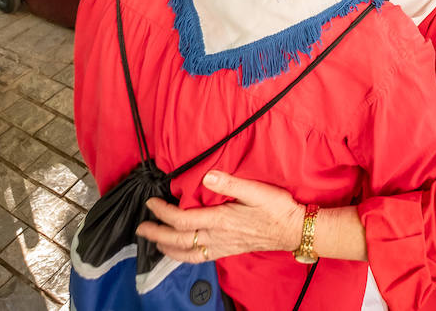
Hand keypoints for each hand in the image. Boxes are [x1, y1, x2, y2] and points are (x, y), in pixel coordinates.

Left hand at [136, 171, 304, 262]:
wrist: (294, 229)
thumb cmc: (277, 208)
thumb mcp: (256, 190)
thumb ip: (230, 184)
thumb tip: (206, 176)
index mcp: (221, 219)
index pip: (183, 219)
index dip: (163, 212)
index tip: (151, 203)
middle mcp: (217, 236)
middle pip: (179, 240)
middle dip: (157, 234)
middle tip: (141, 228)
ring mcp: (222, 246)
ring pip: (187, 253)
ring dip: (167, 248)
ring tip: (155, 243)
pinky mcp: (228, 250)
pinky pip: (200, 258)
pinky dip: (184, 257)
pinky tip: (181, 253)